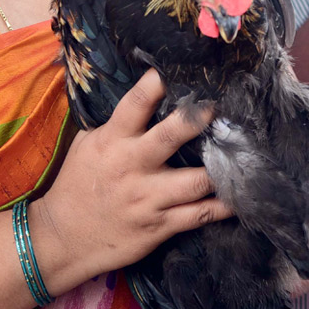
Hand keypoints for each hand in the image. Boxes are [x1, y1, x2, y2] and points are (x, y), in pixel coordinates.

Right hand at [30, 70, 232, 292]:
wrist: (62, 240)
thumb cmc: (77, 185)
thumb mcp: (87, 146)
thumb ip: (115, 123)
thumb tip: (146, 92)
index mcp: (112, 141)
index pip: (135, 104)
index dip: (156, 84)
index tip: (176, 68)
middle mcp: (132, 166)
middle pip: (170, 136)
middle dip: (198, 119)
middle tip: (221, 105)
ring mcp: (148, 198)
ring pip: (196, 180)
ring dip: (224, 168)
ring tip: (246, 152)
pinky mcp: (160, 225)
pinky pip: (199, 215)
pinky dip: (223, 206)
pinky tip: (241, 196)